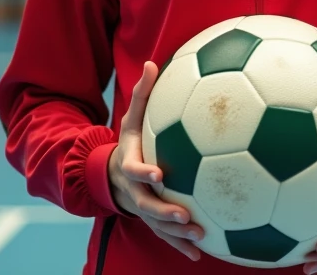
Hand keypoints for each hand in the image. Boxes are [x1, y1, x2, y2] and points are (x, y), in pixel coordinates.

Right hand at [108, 60, 205, 260]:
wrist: (115, 173)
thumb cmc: (132, 141)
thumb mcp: (132, 118)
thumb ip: (141, 93)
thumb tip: (151, 62)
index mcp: (130, 164)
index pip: (134, 170)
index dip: (144, 173)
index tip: (159, 173)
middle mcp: (135, 190)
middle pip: (146, 205)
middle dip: (163, 211)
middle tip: (183, 215)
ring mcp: (143, 208)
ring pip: (157, 225)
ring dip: (175, 234)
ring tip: (199, 237)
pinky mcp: (153, 220)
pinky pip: (167, 236)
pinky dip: (180, 246)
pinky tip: (201, 254)